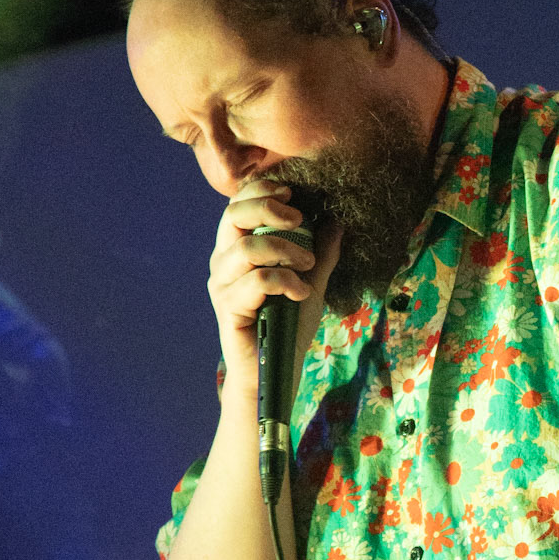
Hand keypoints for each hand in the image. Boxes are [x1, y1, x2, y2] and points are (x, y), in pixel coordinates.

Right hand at [206, 178, 342, 398]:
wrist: (276, 369)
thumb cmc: (289, 324)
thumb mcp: (312, 281)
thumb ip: (321, 252)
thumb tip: (337, 220)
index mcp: (237, 248)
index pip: (238, 203)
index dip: (262, 190)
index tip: (293, 192)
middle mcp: (223, 262)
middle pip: (233, 215)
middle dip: (269, 208)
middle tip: (300, 220)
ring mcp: (221, 284)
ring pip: (247, 248)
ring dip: (285, 250)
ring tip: (307, 267)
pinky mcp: (228, 307)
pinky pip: (256, 281)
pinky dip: (285, 281)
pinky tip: (301, 293)